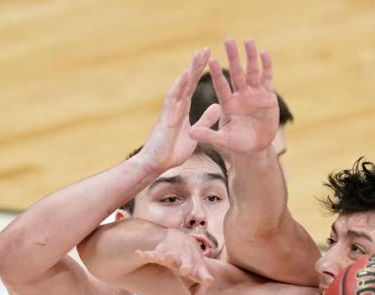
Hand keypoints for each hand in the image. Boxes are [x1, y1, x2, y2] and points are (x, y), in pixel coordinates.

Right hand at [136, 49, 210, 173]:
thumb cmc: (172, 152)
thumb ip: (205, 120)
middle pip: (187, 81)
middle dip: (196, 65)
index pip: (192, 86)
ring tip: (198, 55)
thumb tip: (218, 107)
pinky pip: (173, 98)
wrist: (156, 164)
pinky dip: (179, 86)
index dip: (200, 72)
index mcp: (182, 109)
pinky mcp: (166, 117)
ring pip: (181, 85)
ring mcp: (170, 110)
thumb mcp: (195, 133)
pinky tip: (186, 74)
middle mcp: (176, 106)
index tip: (209, 57)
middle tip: (206, 49)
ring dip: (189, 70)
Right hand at [137, 229, 214, 294]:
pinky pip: (152, 254)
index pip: (203, 275)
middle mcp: (186, 262)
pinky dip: (146, 254)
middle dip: (186, 267)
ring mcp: (174, 256)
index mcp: (197, 270)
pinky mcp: (161, 252)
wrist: (184, 241)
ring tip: (166, 258)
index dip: (206, 278)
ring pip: (170, 257)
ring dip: (168, 257)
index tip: (209, 280)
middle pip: (186, 264)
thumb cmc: (191, 268)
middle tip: (186, 270)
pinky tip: (139, 253)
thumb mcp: (195, 285)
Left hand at [188, 38, 279, 155]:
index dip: (216, 73)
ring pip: (252, 72)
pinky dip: (267, 66)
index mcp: (228, 104)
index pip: (221, 85)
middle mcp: (240, 96)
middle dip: (232, 57)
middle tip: (228, 40)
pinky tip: (265, 53)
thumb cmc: (238, 145)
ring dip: (250, 57)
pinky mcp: (268, 96)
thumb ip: (208, 134)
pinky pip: (267, 78)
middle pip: (236, 73)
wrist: (257, 148)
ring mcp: (254, 94)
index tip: (210, 60)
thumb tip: (190, 133)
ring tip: (248, 40)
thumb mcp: (222, 140)